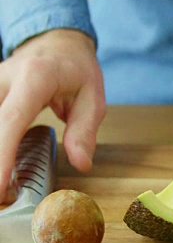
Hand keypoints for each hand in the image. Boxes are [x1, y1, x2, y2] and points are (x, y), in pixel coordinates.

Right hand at [0, 29, 105, 202]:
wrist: (56, 43)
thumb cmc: (77, 71)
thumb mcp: (93, 98)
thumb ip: (84, 131)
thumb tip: (80, 163)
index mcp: (34, 78)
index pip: (11, 120)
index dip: (1, 155)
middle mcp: (3, 79)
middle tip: (2, 199)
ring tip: (3, 187)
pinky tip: (3, 167)